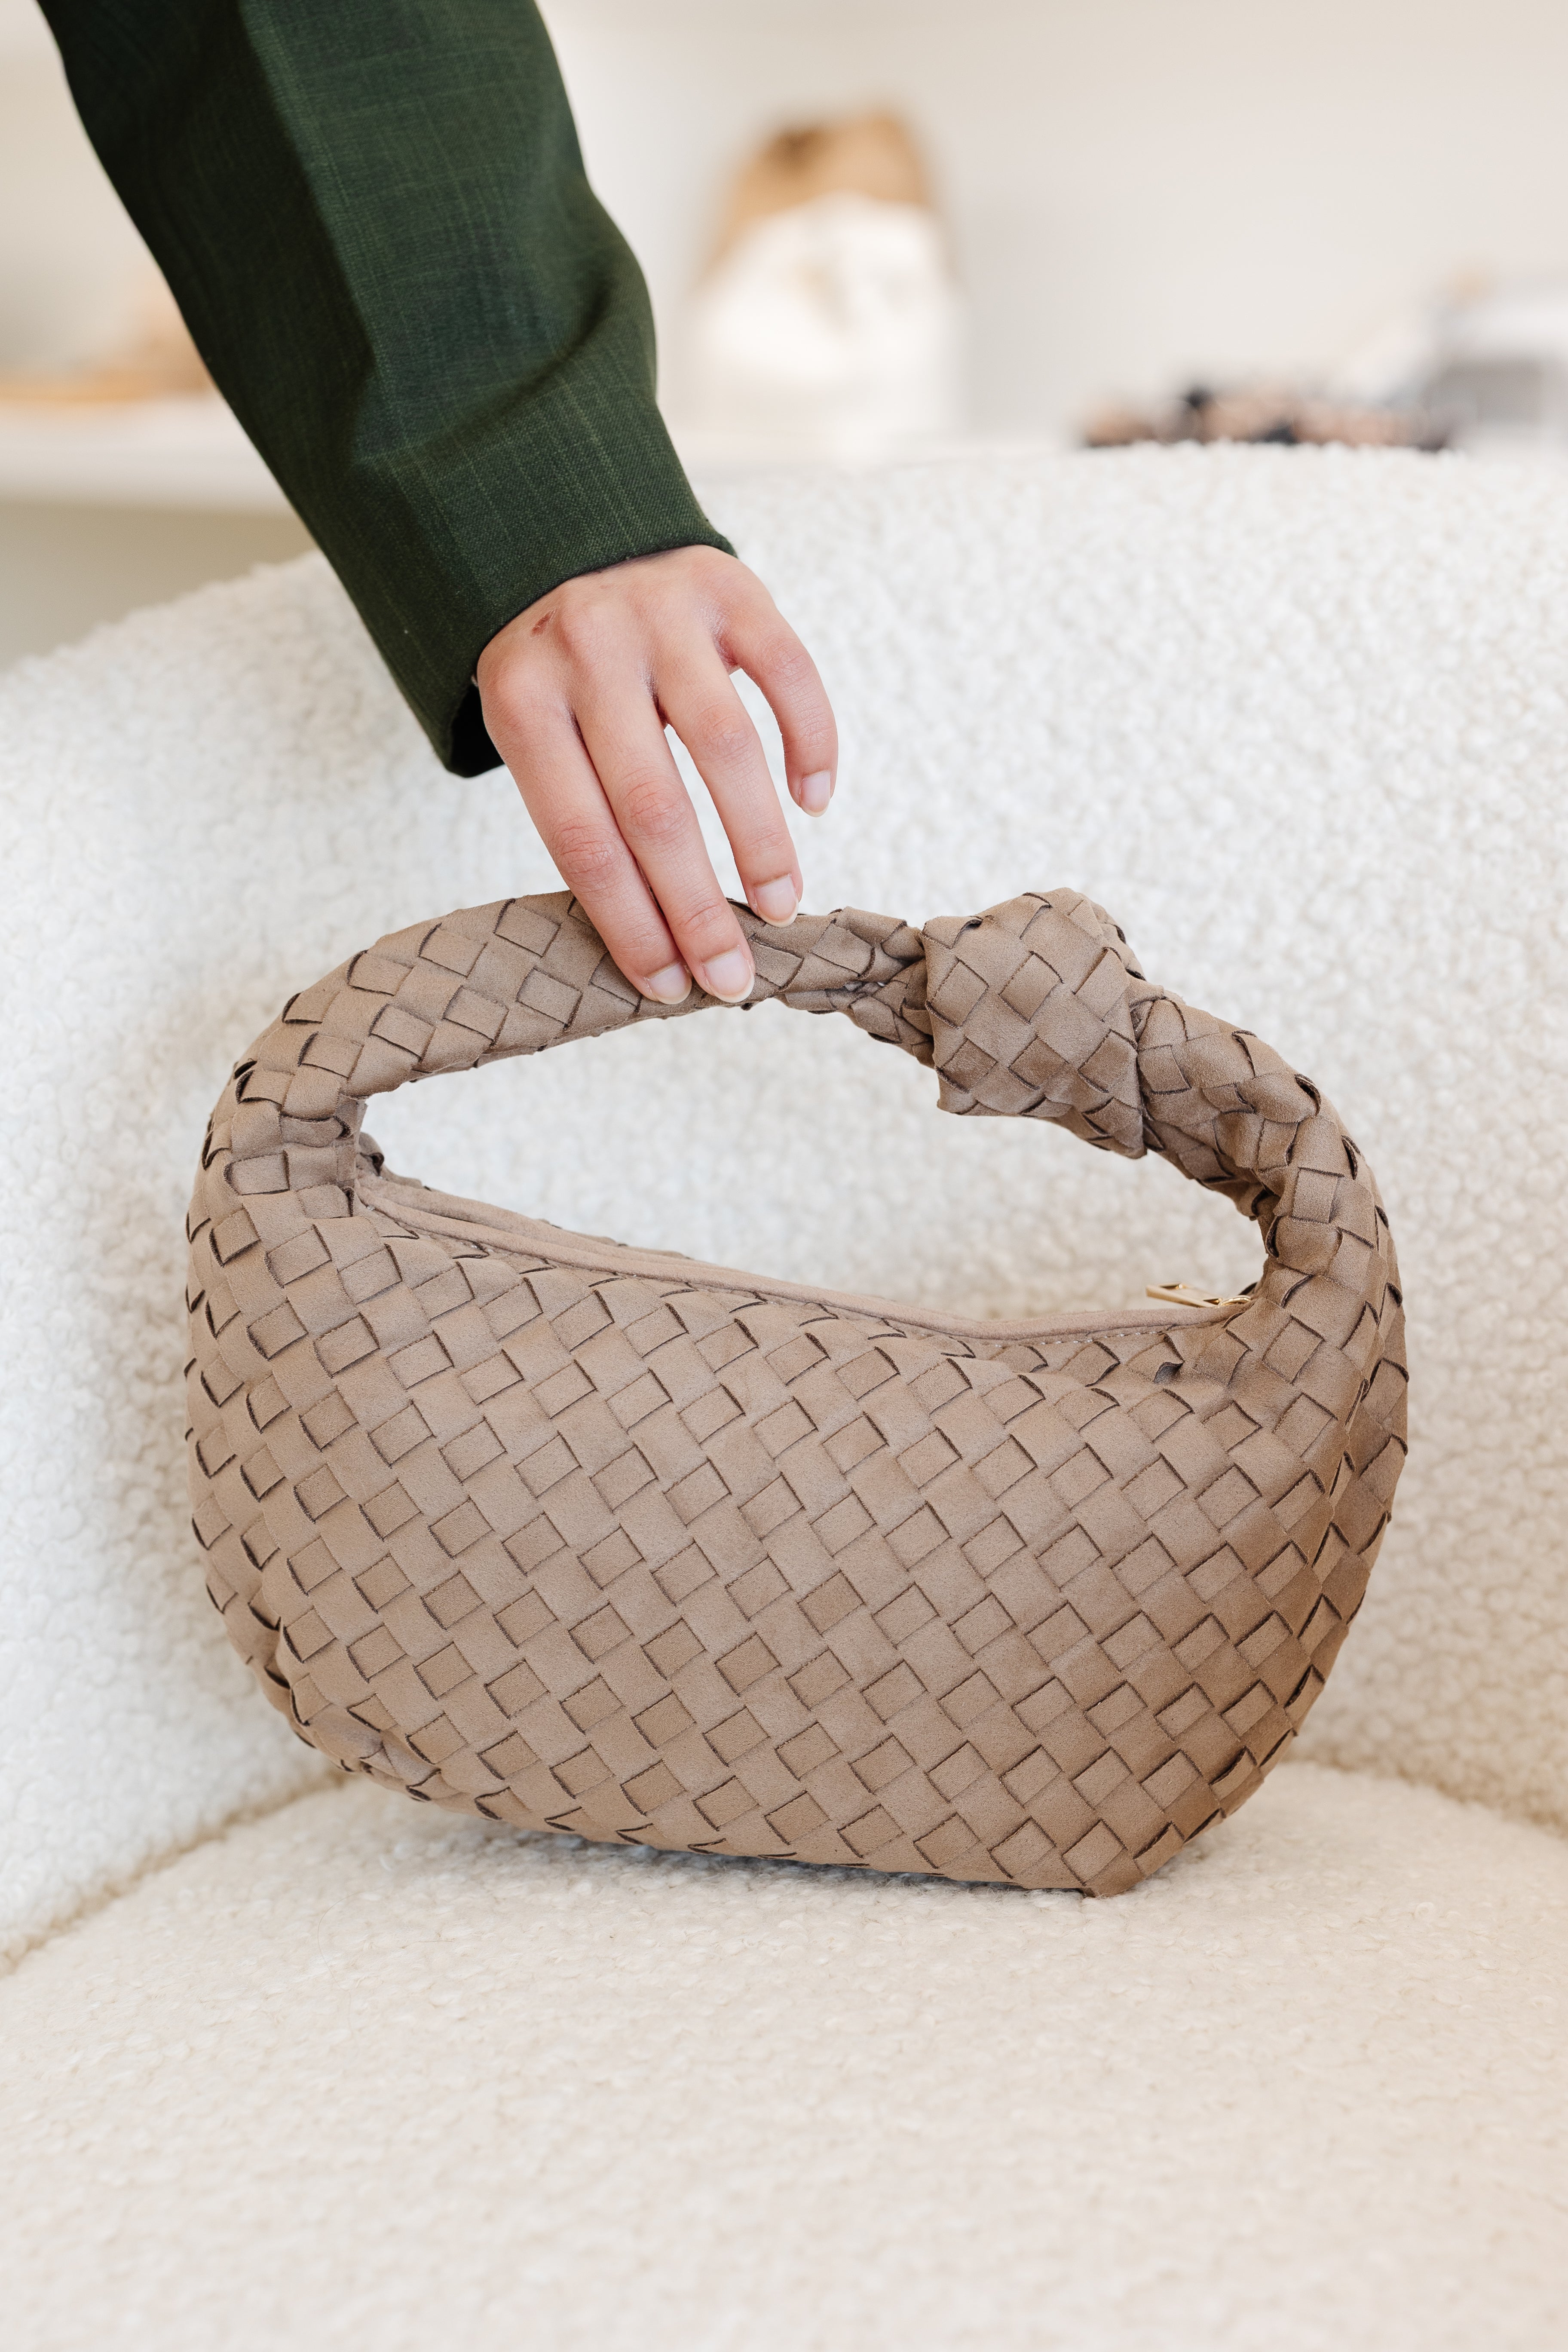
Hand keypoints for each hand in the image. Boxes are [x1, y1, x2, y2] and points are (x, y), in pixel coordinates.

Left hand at [476, 546, 837, 1003]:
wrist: (571, 534)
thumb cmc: (559, 672)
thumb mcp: (536, 728)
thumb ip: (585, 812)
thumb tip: (659, 941)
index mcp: (523, 701)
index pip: (582, 839)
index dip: (630, 923)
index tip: (670, 986)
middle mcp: (588, 651)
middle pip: (653, 806)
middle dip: (697, 907)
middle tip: (734, 976)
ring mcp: (660, 612)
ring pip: (727, 746)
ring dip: (760, 841)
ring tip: (780, 905)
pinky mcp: (728, 584)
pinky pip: (788, 672)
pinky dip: (809, 744)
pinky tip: (812, 802)